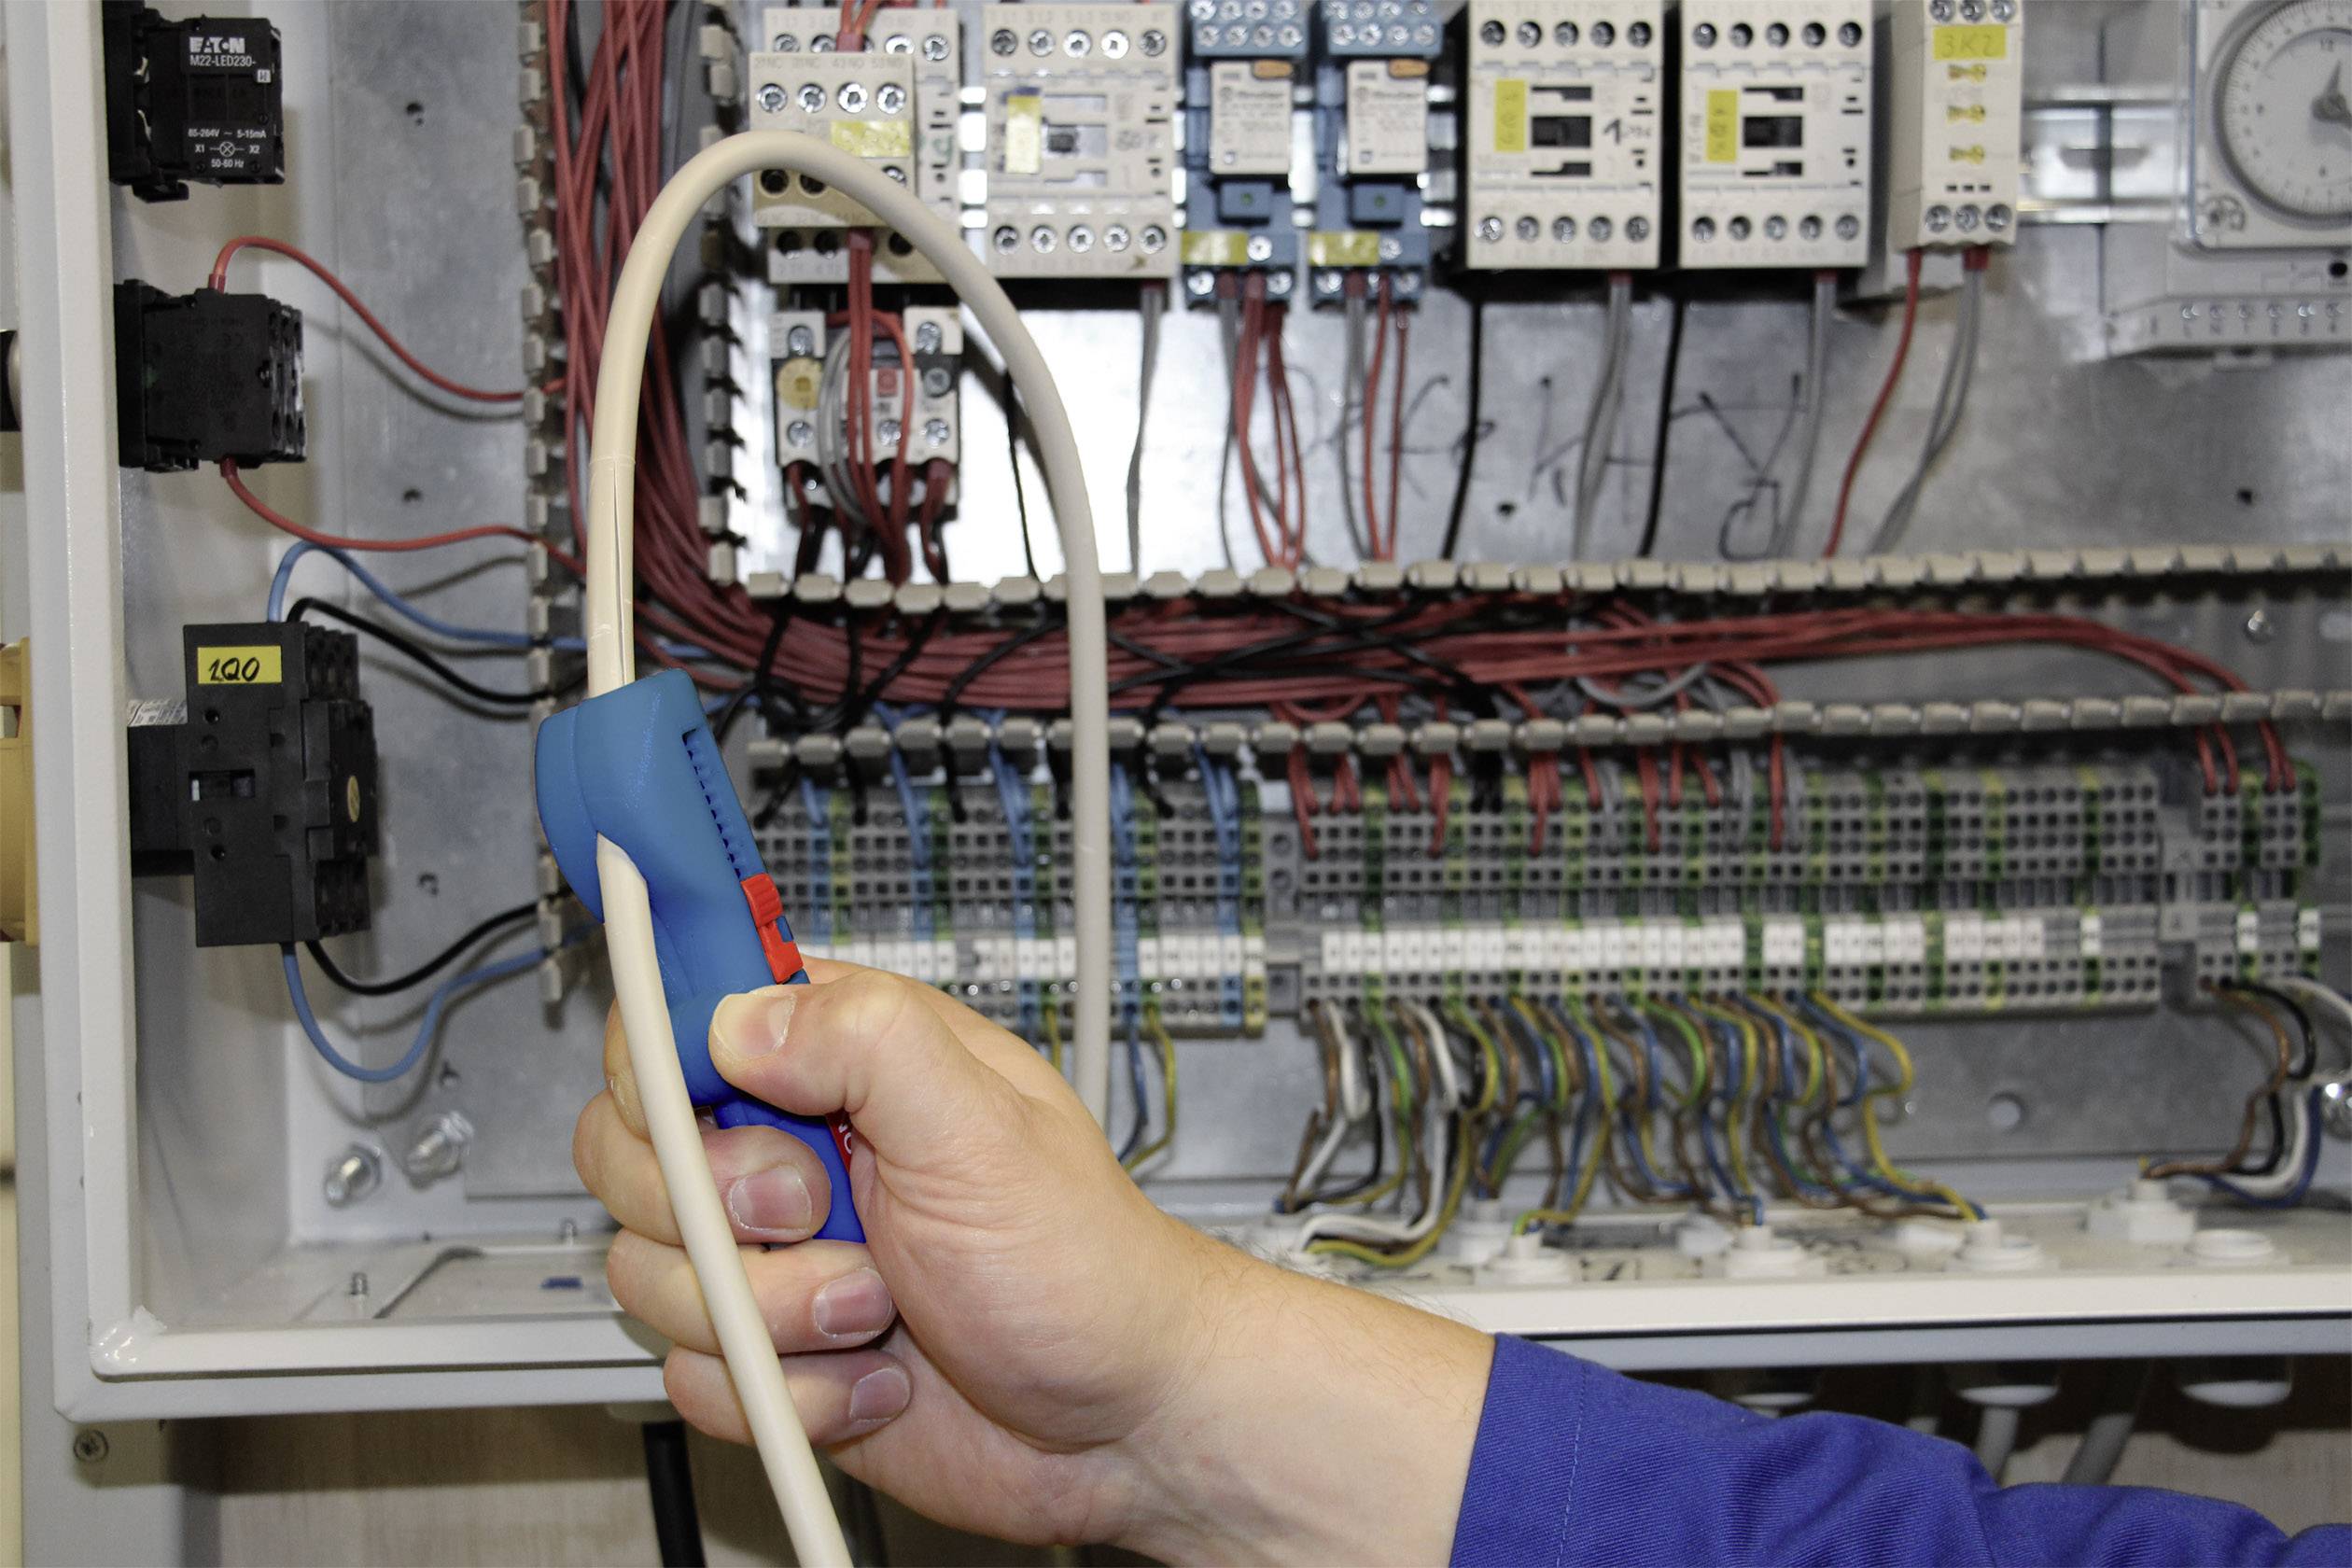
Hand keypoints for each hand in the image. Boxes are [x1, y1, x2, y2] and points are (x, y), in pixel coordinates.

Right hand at [576, 961, 1492, 1560]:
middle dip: (722, 1206)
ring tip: (878, 1306)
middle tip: (823, 1211)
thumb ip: (864, 1043)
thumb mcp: (985, 1127)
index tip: (681, 1088)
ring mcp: (775, 1255)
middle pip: (633, 1148)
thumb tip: (738, 1015)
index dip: (661, 1048)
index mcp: (843, 1060)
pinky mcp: (770, 1350)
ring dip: (775, 1311)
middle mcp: (793, 1146)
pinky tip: (876, 1372)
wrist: (1114, 1425)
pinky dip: (793, 1390)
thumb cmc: (1083, 1265)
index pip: (684, 1011)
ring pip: (652, 1271)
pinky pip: (696, 1373)